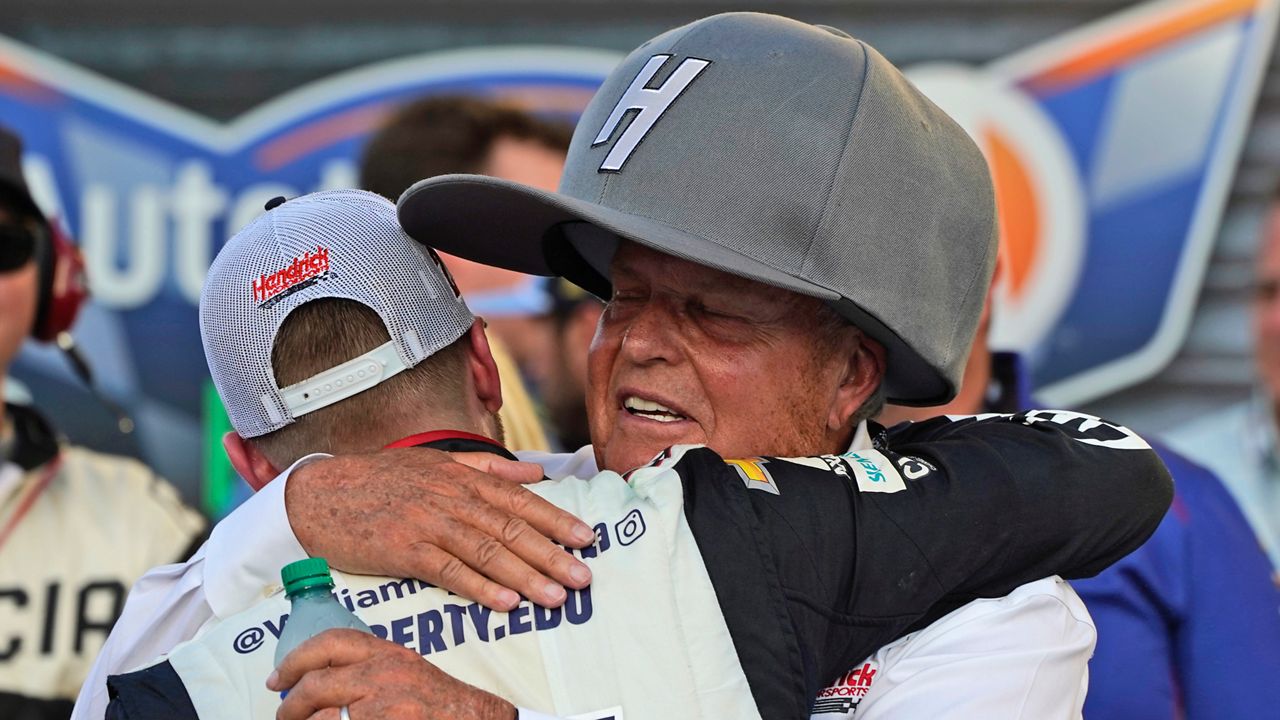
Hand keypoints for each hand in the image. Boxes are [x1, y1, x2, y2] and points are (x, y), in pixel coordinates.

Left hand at [269, 629, 515, 719]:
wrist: (474, 719)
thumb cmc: (439, 700)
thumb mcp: (404, 669)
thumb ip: (366, 667)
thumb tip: (319, 680)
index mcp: (385, 653)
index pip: (330, 644)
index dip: (295, 661)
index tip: (278, 680)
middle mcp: (382, 675)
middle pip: (316, 685)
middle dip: (290, 706)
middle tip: (284, 715)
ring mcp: (382, 707)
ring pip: (322, 719)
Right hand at [286, 447, 594, 609]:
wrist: (319, 493)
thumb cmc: (379, 479)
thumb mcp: (435, 461)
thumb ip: (487, 467)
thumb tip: (536, 472)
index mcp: (461, 477)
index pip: (519, 499)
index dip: (555, 519)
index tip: (586, 537)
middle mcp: (451, 498)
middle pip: (510, 528)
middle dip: (551, 554)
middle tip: (583, 576)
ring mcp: (428, 524)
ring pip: (487, 552)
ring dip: (525, 576)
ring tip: (556, 596)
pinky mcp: (404, 550)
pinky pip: (449, 572)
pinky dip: (479, 587)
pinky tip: (505, 602)